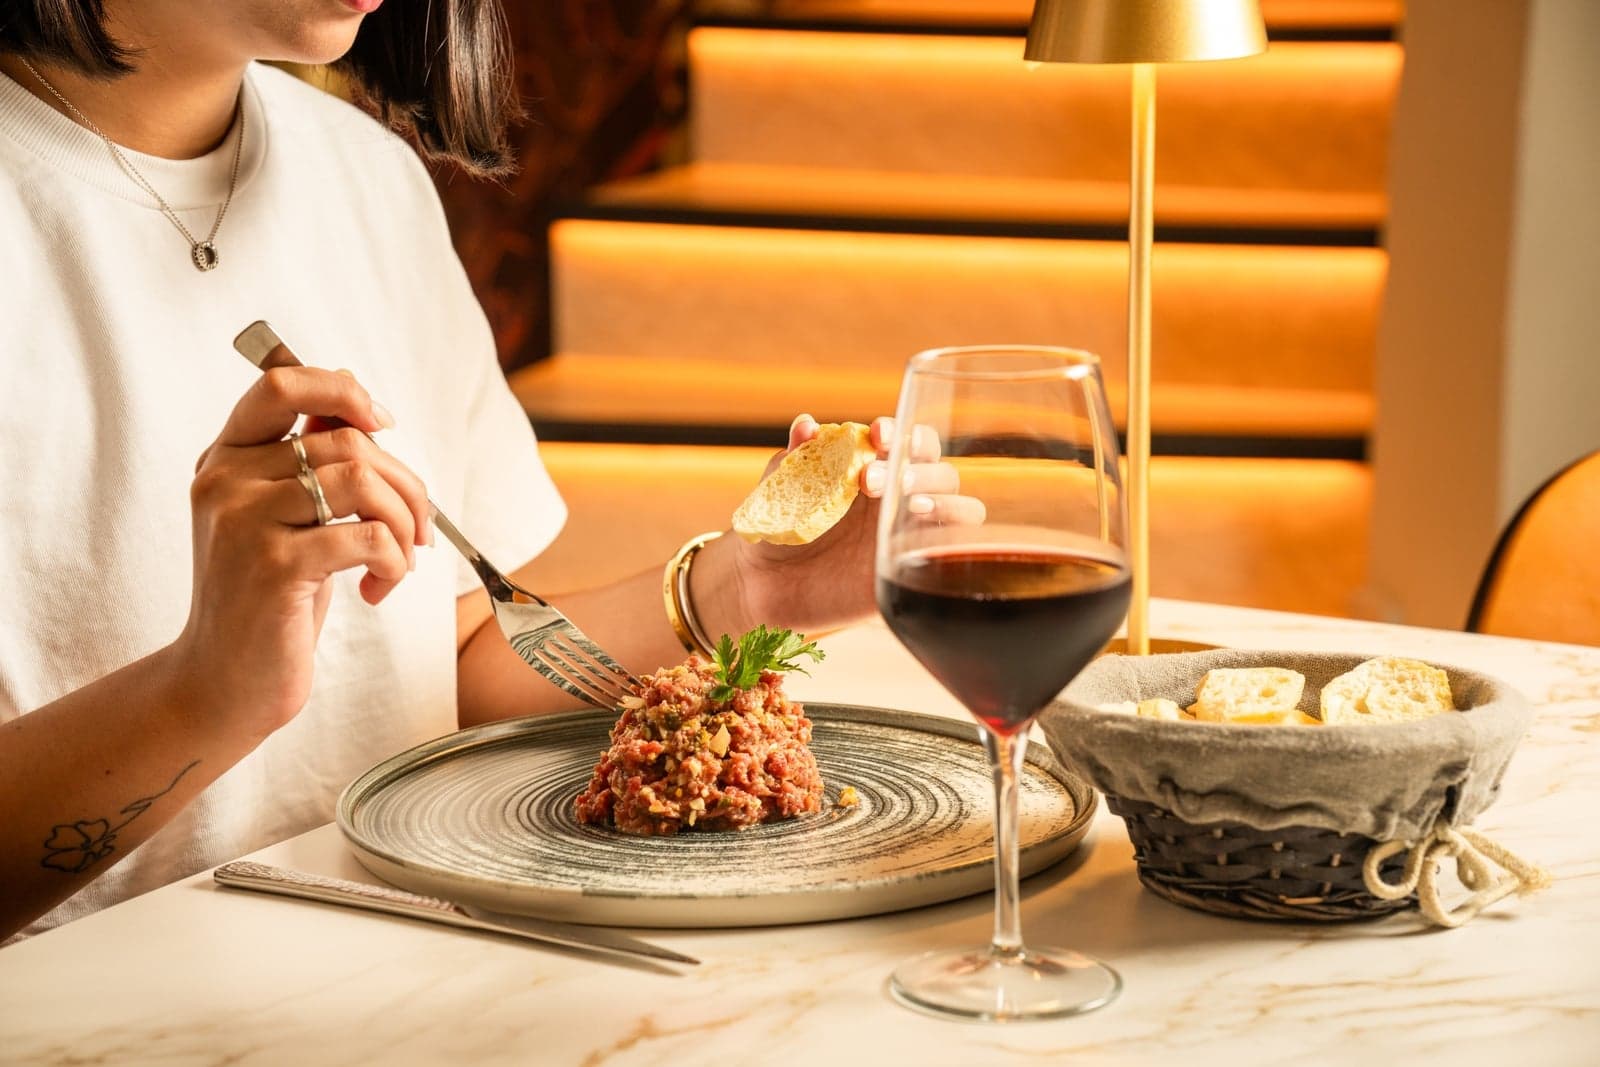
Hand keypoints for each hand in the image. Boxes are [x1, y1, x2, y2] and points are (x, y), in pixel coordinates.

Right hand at [171, 367, 431, 738]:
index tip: (383, 424)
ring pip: (362, 481)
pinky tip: (378, 589)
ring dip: (403, 525)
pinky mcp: (273, 566)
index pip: (281, 383)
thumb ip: (309, 461)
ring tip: (397, 562)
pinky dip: (394, 563)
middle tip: (417, 530)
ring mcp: (245, 522)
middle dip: (405, 485)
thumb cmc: (268, 598)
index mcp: (226, 458)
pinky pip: (367, 537)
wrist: (223, 681)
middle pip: (347, 440)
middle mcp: (226, 480)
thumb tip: (356, 402)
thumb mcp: (285, 518)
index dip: (344, 390)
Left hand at [729, 414, 982, 635]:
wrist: (768, 585)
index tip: (877, 435)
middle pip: (941, 471)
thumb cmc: (779, 527)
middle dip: (917, 468)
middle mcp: (902, 500)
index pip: (909, 441)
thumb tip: (806, 425)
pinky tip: (921, 540)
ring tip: (911, 505)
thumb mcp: (781, 486)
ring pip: (963, 508)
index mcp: (877, 470)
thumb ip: (796, 455)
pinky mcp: (912, 571)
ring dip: (945, 500)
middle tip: (869, 481)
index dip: (902, 433)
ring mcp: (910, 536)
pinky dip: (954, 541)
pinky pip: (954, 555)